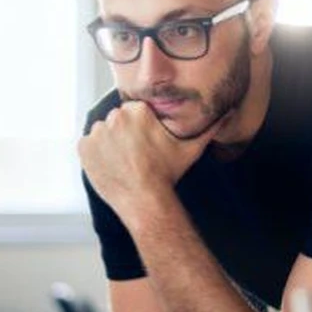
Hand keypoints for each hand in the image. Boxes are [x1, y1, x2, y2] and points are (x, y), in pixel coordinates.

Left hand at [77, 101, 213, 220]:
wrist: (144, 200)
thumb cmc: (167, 173)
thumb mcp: (191, 148)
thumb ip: (208, 128)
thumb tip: (227, 113)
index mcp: (137, 111)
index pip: (135, 111)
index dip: (142, 128)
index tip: (146, 143)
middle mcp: (114, 117)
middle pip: (118, 120)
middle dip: (125, 134)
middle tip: (137, 154)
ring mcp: (97, 132)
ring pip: (103, 132)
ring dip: (110, 143)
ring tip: (124, 161)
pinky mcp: (84, 148)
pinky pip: (88, 146)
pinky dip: (96, 154)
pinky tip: (112, 165)